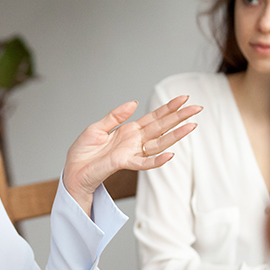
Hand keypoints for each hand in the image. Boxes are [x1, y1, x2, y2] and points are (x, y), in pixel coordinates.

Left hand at [63, 96, 201, 211]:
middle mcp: (134, 141)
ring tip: (192, 126)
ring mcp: (131, 153)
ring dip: (175, 135)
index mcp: (129, 131)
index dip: (168, 108)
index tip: (183, 98)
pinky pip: (144, 163)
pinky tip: (171, 155)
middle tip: (197, 108)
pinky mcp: (124, 163)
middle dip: (179, 117)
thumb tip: (133, 103)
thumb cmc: (83, 153)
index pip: (153, 118)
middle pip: (161, 127)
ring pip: (159, 143)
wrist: (72, 171)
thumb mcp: (97, 128)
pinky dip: (157, 160)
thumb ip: (115, 116)